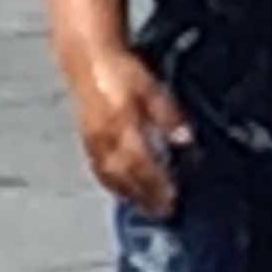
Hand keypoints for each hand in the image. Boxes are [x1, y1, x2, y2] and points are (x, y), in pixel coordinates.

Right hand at [73, 52, 189, 217]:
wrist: (86, 58)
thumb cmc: (123, 71)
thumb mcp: (152, 88)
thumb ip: (168, 115)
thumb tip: (185, 140)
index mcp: (122, 123)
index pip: (141, 163)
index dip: (156, 184)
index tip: (172, 199)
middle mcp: (104, 136)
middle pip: (125, 175)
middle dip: (144, 196)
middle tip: (162, 213)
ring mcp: (91, 140)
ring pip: (109, 176)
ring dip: (128, 195)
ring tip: (145, 208)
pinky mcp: (85, 140)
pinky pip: (98, 168)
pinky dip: (112, 184)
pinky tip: (123, 192)